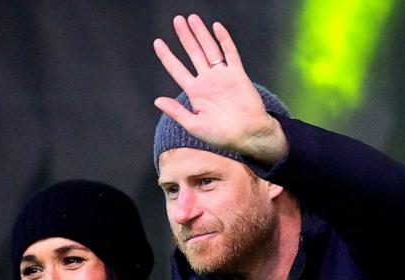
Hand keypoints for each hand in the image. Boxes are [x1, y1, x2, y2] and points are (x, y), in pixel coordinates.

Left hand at [153, 14, 287, 164]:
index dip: (167, 56)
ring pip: (209, 49)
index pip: (177, 70)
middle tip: (177, 20)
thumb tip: (157, 100)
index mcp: (195, 92)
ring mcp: (222, 76)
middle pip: (193, 53)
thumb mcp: (194, 125)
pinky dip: (224, 40)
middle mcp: (207, 81)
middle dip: (185, 37)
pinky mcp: (237, 74)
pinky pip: (230, 53)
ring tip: (192, 18)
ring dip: (201, 34)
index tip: (157, 42)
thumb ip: (176, 112)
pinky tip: (216, 27)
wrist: (248, 135)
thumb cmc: (221, 135)